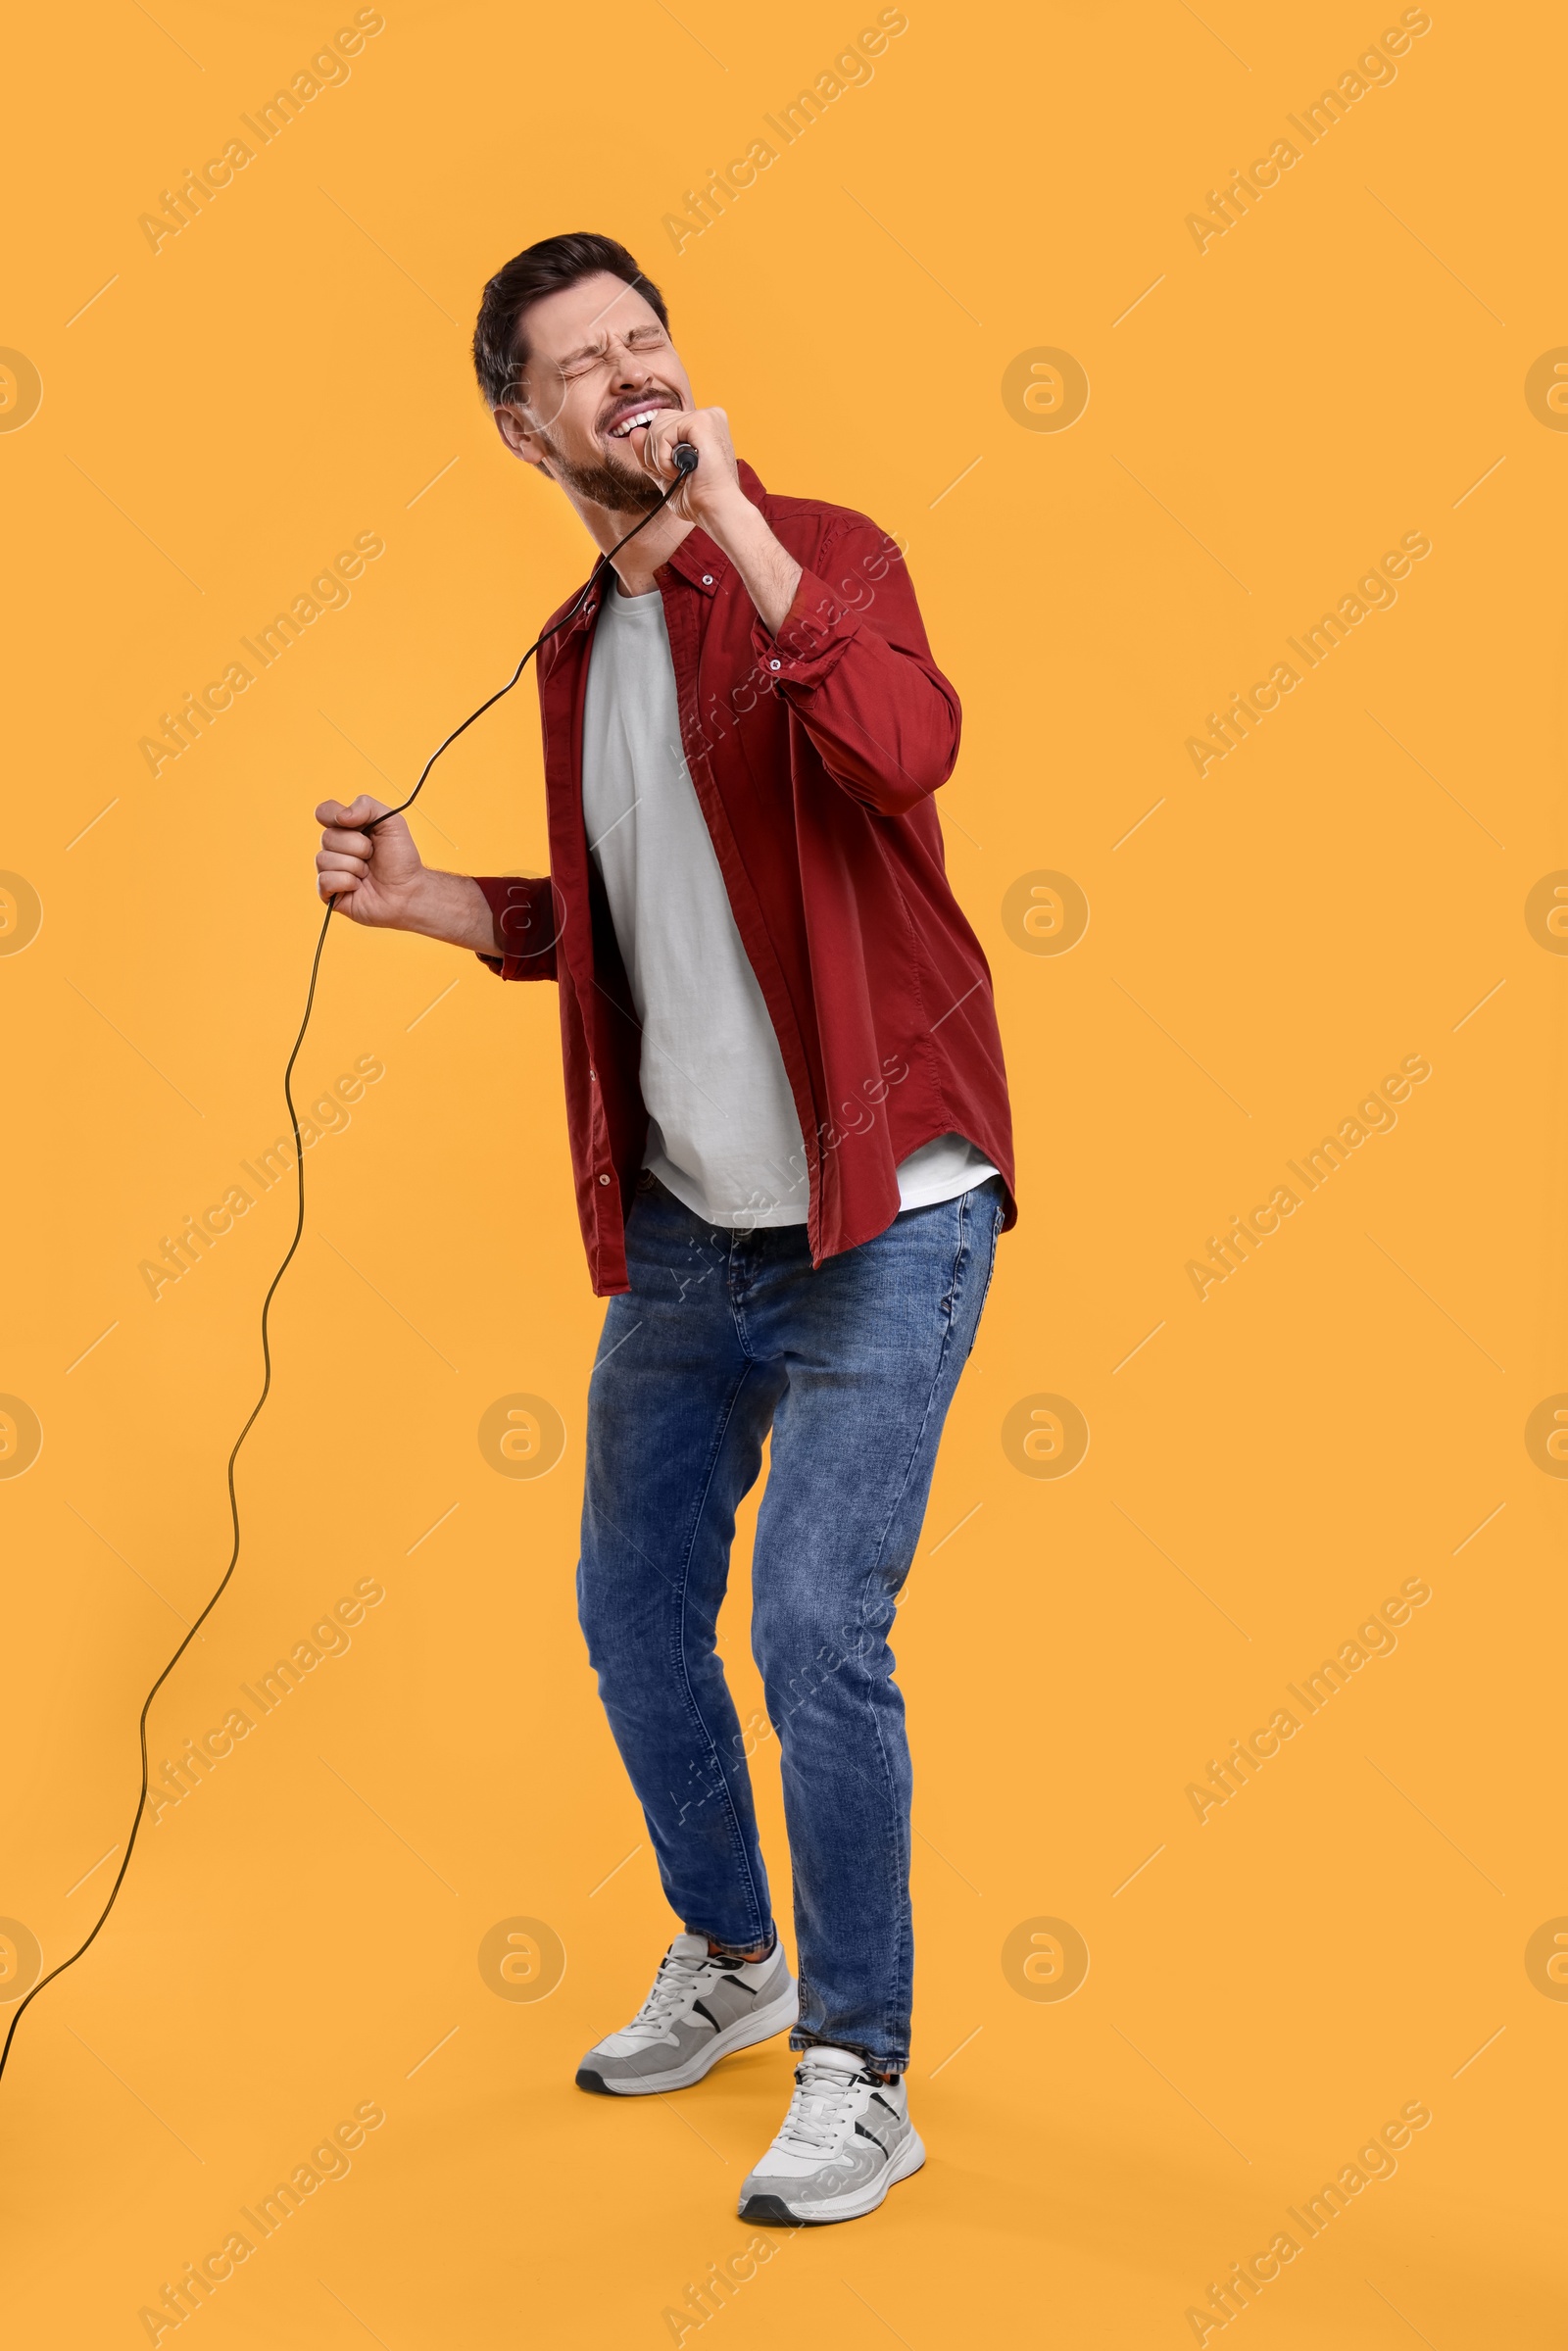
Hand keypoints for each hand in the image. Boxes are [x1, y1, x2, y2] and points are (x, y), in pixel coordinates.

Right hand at [315, 795, 424, 926]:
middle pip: (327, 837)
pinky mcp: (329, 893)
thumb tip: (341, 817)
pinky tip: (358, 886)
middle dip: (357, 846)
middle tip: (372, 855)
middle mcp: (335, 848)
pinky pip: (324, 880)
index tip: (355, 824)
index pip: (324, 811)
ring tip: (367, 873)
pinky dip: (346, 882)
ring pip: (323, 859)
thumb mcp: (392, 822)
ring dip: (354, 866)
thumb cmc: (401, 859)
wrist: (409, 891)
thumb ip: (366, 806)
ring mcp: (331, 870)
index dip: (335, 816)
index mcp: (346, 828)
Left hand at [640, 405, 741, 526]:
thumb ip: (650, 453)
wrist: (716, 511)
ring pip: (657, 427)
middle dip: (654, 455)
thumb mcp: (666, 474)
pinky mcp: (702, 421)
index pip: (664, 425)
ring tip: (680, 474)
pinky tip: (681, 471)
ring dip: (659, 459)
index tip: (673, 474)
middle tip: (675, 476)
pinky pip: (663, 434)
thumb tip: (635, 431)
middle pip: (658, 422)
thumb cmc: (699, 499)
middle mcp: (708, 416)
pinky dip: (663, 458)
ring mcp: (707, 416)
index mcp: (704, 426)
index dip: (657, 452)